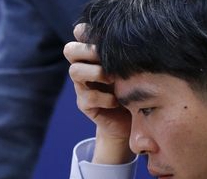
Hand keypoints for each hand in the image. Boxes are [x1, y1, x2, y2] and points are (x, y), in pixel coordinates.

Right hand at [64, 23, 132, 164]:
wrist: (130, 119)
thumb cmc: (135, 85)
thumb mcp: (133, 65)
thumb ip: (127, 51)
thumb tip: (133, 35)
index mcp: (93, 54)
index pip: (80, 33)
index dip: (88, 32)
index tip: (109, 38)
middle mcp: (84, 67)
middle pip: (70, 50)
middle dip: (88, 50)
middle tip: (107, 57)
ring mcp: (82, 86)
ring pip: (75, 71)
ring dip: (96, 73)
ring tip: (114, 80)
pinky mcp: (85, 104)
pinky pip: (88, 97)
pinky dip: (105, 98)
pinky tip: (118, 101)